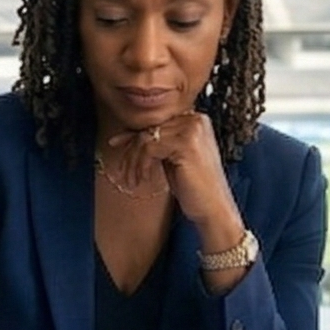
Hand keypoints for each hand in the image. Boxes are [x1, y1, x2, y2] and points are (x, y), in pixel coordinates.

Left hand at [103, 112, 238, 237]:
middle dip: (131, 150)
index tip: (116, 143)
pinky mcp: (186, 144)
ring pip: (146, 138)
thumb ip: (155, 143)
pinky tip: (144, 179)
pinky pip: (149, 148)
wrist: (213, 209)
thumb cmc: (193, 187)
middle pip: (149, 128)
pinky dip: (141, 165)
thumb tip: (127, 135)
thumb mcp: (170, 159)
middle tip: (124, 169)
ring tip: (133, 178)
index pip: (156, 121)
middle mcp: (196, 120)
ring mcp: (192, 130)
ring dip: (134, 161)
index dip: (133, 134)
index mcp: (195, 120)